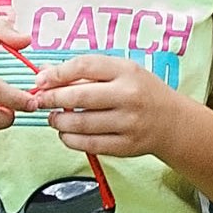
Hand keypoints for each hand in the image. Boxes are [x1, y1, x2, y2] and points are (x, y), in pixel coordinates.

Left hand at [30, 54, 182, 159]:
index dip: (57, 73)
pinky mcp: (125, 146)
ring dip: (58, 121)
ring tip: (53, 118)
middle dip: (52, 99)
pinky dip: (70, 140)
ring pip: (80, 124)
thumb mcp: (121, 72)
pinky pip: (88, 145)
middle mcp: (128, 96)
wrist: (171, 121)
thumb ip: (86, 71)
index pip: (85, 66)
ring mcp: (127, 123)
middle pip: (79, 97)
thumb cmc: (142, 91)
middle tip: (40, 101)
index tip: (41, 80)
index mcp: (127, 71)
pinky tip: (66, 133)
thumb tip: (45, 73)